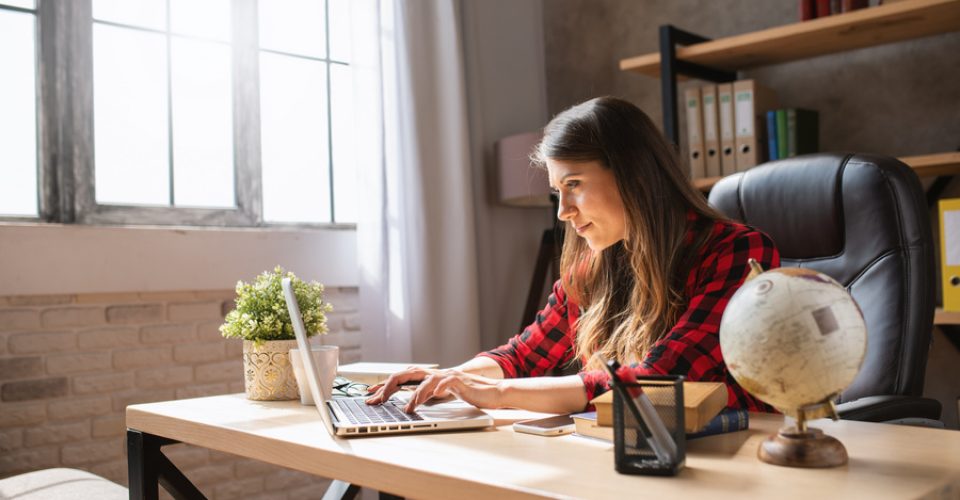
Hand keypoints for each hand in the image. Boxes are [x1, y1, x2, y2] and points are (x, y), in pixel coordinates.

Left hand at [365, 367, 505, 412]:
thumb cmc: (466, 393)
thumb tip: (408, 402)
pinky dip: (436, 389)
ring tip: (407, 408)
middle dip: (389, 386)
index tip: (370, 394)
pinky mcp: (459, 381)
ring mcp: (447, 376)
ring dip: (414, 394)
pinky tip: (431, 396)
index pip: (402, 377)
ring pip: (425, 380)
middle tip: (377, 400)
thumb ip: (426, 394)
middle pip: (407, 373)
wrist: (491, 391)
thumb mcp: (441, 395)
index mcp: (429, 377)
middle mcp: (435, 374)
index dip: (384, 384)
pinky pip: (445, 383)